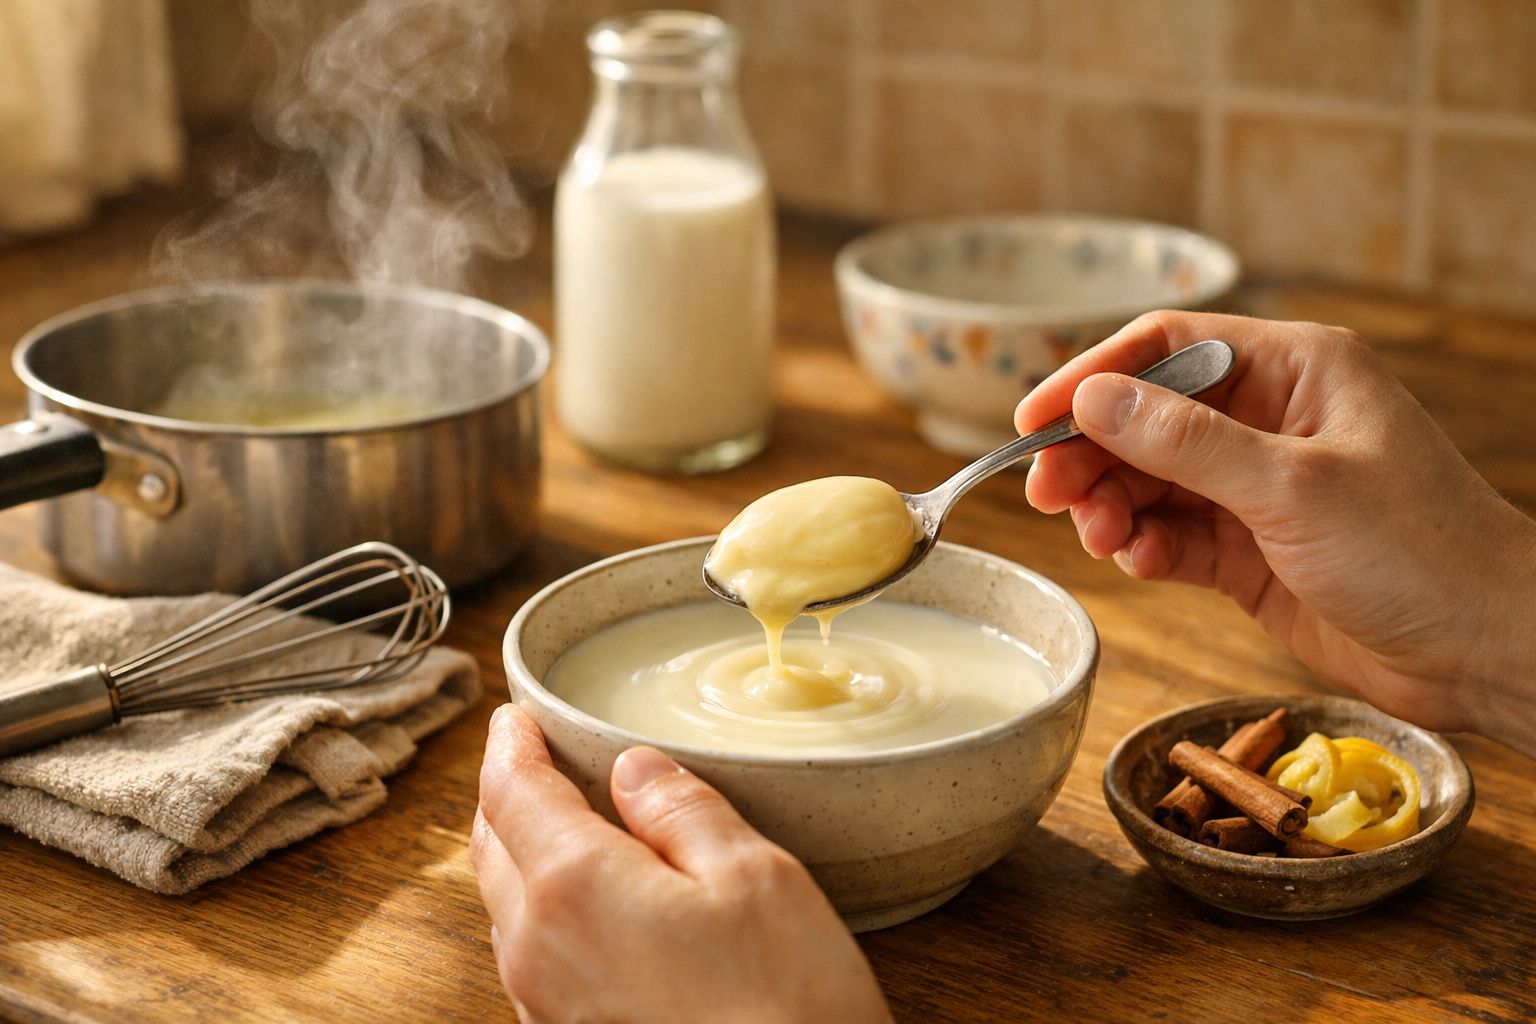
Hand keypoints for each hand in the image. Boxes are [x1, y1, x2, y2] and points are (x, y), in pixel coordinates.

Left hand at [471, 704, 892, 1023]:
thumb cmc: (786, 1011)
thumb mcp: (757, 878)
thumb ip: (684, 811)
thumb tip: (636, 771)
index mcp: (575, 887)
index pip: (513, 791)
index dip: (511, 743)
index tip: (516, 716)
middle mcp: (536, 949)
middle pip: (494, 846)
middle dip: (510, 794)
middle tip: (538, 758)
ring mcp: (543, 1004)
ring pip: (508, 905)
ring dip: (525, 854)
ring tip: (568, 822)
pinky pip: (533, 956)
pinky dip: (547, 911)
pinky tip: (593, 905)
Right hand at [1015, 311, 1535, 754]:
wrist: (1486, 651)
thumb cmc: (1421, 551)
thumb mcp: (1293, 488)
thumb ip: (1185, 443)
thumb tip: (1092, 399)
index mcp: (1295, 371)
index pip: (1167, 348)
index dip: (1093, 377)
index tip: (1032, 418)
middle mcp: (1269, 420)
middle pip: (1147, 418)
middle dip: (1093, 453)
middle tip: (1046, 493)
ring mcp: (1258, 488)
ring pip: (1151, 480)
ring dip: (1113, 506)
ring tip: (1102, 537)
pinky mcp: (1250, 550)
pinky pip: (1173, 535)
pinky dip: (1145, 547)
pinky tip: (1140, 563)